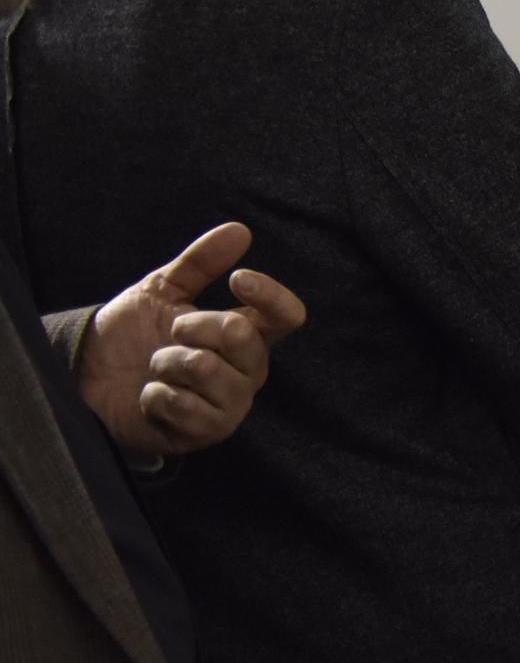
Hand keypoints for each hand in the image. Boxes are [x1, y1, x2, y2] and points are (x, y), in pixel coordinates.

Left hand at [73, 224, 308, 458]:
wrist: (90, 378)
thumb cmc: (132, 336)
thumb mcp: (162, 290)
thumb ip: (201, 263)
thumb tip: (240, 230)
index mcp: (246, 336)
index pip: (286, 317)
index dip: (270, 296)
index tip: (237, 279)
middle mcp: (247, 372)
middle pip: (244, 339)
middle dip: (195, 327)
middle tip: (170, 333)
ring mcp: (230, 405)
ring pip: (209, 370)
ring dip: (166, 363)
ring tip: (155, 368)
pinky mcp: (206, 432)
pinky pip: (185, 405)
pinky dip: (155, 395)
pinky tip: (150, 397)